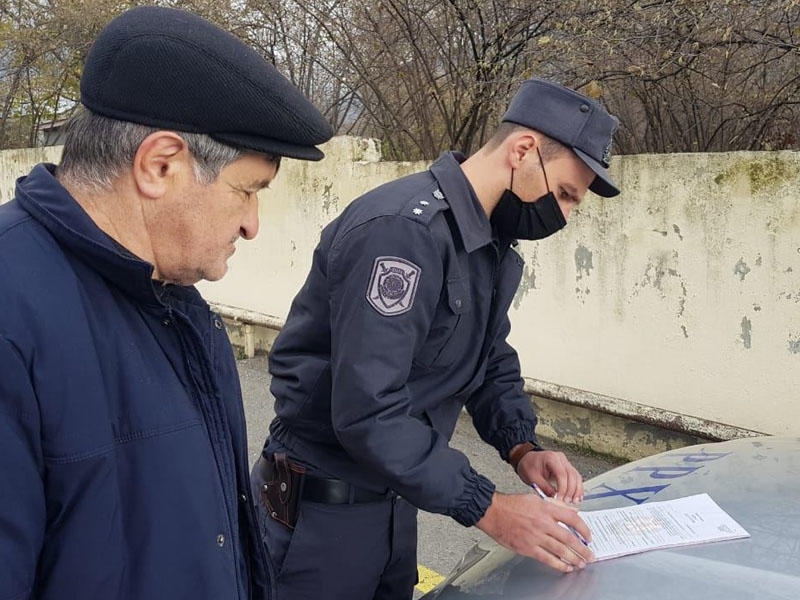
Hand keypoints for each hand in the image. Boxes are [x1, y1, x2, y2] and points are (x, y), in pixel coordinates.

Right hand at [476, 492, 593, 572]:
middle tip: (590, 554)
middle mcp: (543, 523)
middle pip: (569, 538)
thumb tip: (571, 511)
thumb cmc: (511, 505)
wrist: (493, 512)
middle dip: (583, 549)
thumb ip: (554, 505)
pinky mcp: (527, 547)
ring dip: (574, 559)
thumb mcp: (535, 499)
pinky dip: (559, 565)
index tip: (588, 536)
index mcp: (546, 509)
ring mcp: (535, 536)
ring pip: (560, 550)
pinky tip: (565, 567)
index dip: (584, 529)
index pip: (572, 518)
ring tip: (581, 563)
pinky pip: (547, 559)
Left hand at [516, 450, 583, 503]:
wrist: (527, 460)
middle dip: (571, 490)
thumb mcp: (533, 478)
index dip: (563, 488)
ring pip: (576, 476)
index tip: (560, 498)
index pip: (561, 473)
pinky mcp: (567, 468)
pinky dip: (577, 488)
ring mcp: (565, 462)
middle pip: (571, 475)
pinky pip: (576, 478)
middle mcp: (560, 458)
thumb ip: (545, 488)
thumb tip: (556, 499)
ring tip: (574, 501)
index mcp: (551, 458)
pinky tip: (577, 497)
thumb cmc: (528, 466)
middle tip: (567, 502)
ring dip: (577, 490)